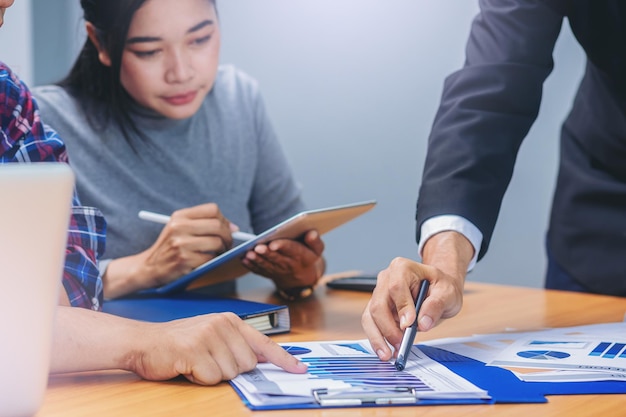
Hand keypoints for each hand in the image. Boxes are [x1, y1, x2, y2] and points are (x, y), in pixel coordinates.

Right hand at [103, 203, 233, 297]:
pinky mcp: (184, 260)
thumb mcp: (179, 229)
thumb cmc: (169, 248)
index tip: (228, 229)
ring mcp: (181, 244)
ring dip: (223, 250)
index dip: (224, 219)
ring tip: (219, 253)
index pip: (212, 209)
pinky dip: (212, 261)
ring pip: (216, 242)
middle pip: (217, 226)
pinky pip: (210, 259)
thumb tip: (234, 228)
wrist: (148, 267)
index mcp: (179, 216)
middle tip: (228, 244)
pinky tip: (206, 262)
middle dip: (228, 236)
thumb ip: (202, 224)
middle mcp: (179, 227)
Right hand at [131, 313, 307, 384]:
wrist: (145, 342)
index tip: (299, 369)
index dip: (283, 359)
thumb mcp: (213, 336)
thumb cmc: (179, 342)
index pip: (264, 342)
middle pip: (247, 364)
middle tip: (208, 361)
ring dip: (213, 375)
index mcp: (230, 320)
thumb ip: (238, 345)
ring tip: (196, 362)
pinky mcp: (194, 349)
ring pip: (231, 373)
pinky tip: (188, 366)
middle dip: (229, 370)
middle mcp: (222, 324)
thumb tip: (264, 359)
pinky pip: (211, 377)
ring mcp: (208, 335)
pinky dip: (200, 378)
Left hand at [241, 230, 324, 290]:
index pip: (293, 250)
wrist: (302, 276)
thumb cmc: (308, 256)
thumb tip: (312, 233)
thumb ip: (315, 241)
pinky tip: (244, 259)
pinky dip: (252, 266)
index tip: (273, 243)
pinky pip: (260, 271)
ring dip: (257, 260)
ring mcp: (279, 271)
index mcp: (303, 256)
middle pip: (277, 258)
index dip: (283, 246)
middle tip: (257, 247)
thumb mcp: (317, 249)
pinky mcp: (270, 274)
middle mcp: (290, 265)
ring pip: (267, 265)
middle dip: (267, 253)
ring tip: (249, 253)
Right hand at [361, 231, 472, 360]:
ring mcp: (380, 294)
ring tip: (388, 354)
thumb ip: (436, 305)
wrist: (437, 289)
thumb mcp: (447, 293)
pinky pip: (371, 324)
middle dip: (387, 328)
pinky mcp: (378, 308)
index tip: (409, 325)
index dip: (401, 307)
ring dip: (378, 337)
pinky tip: (386, 350)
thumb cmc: (441, 287)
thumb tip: (422, 323)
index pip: (396, 287)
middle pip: (378, 304)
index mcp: (402, 268)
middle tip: (400, 345)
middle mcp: (386, 279)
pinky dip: (377, 338)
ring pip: (370, 316)